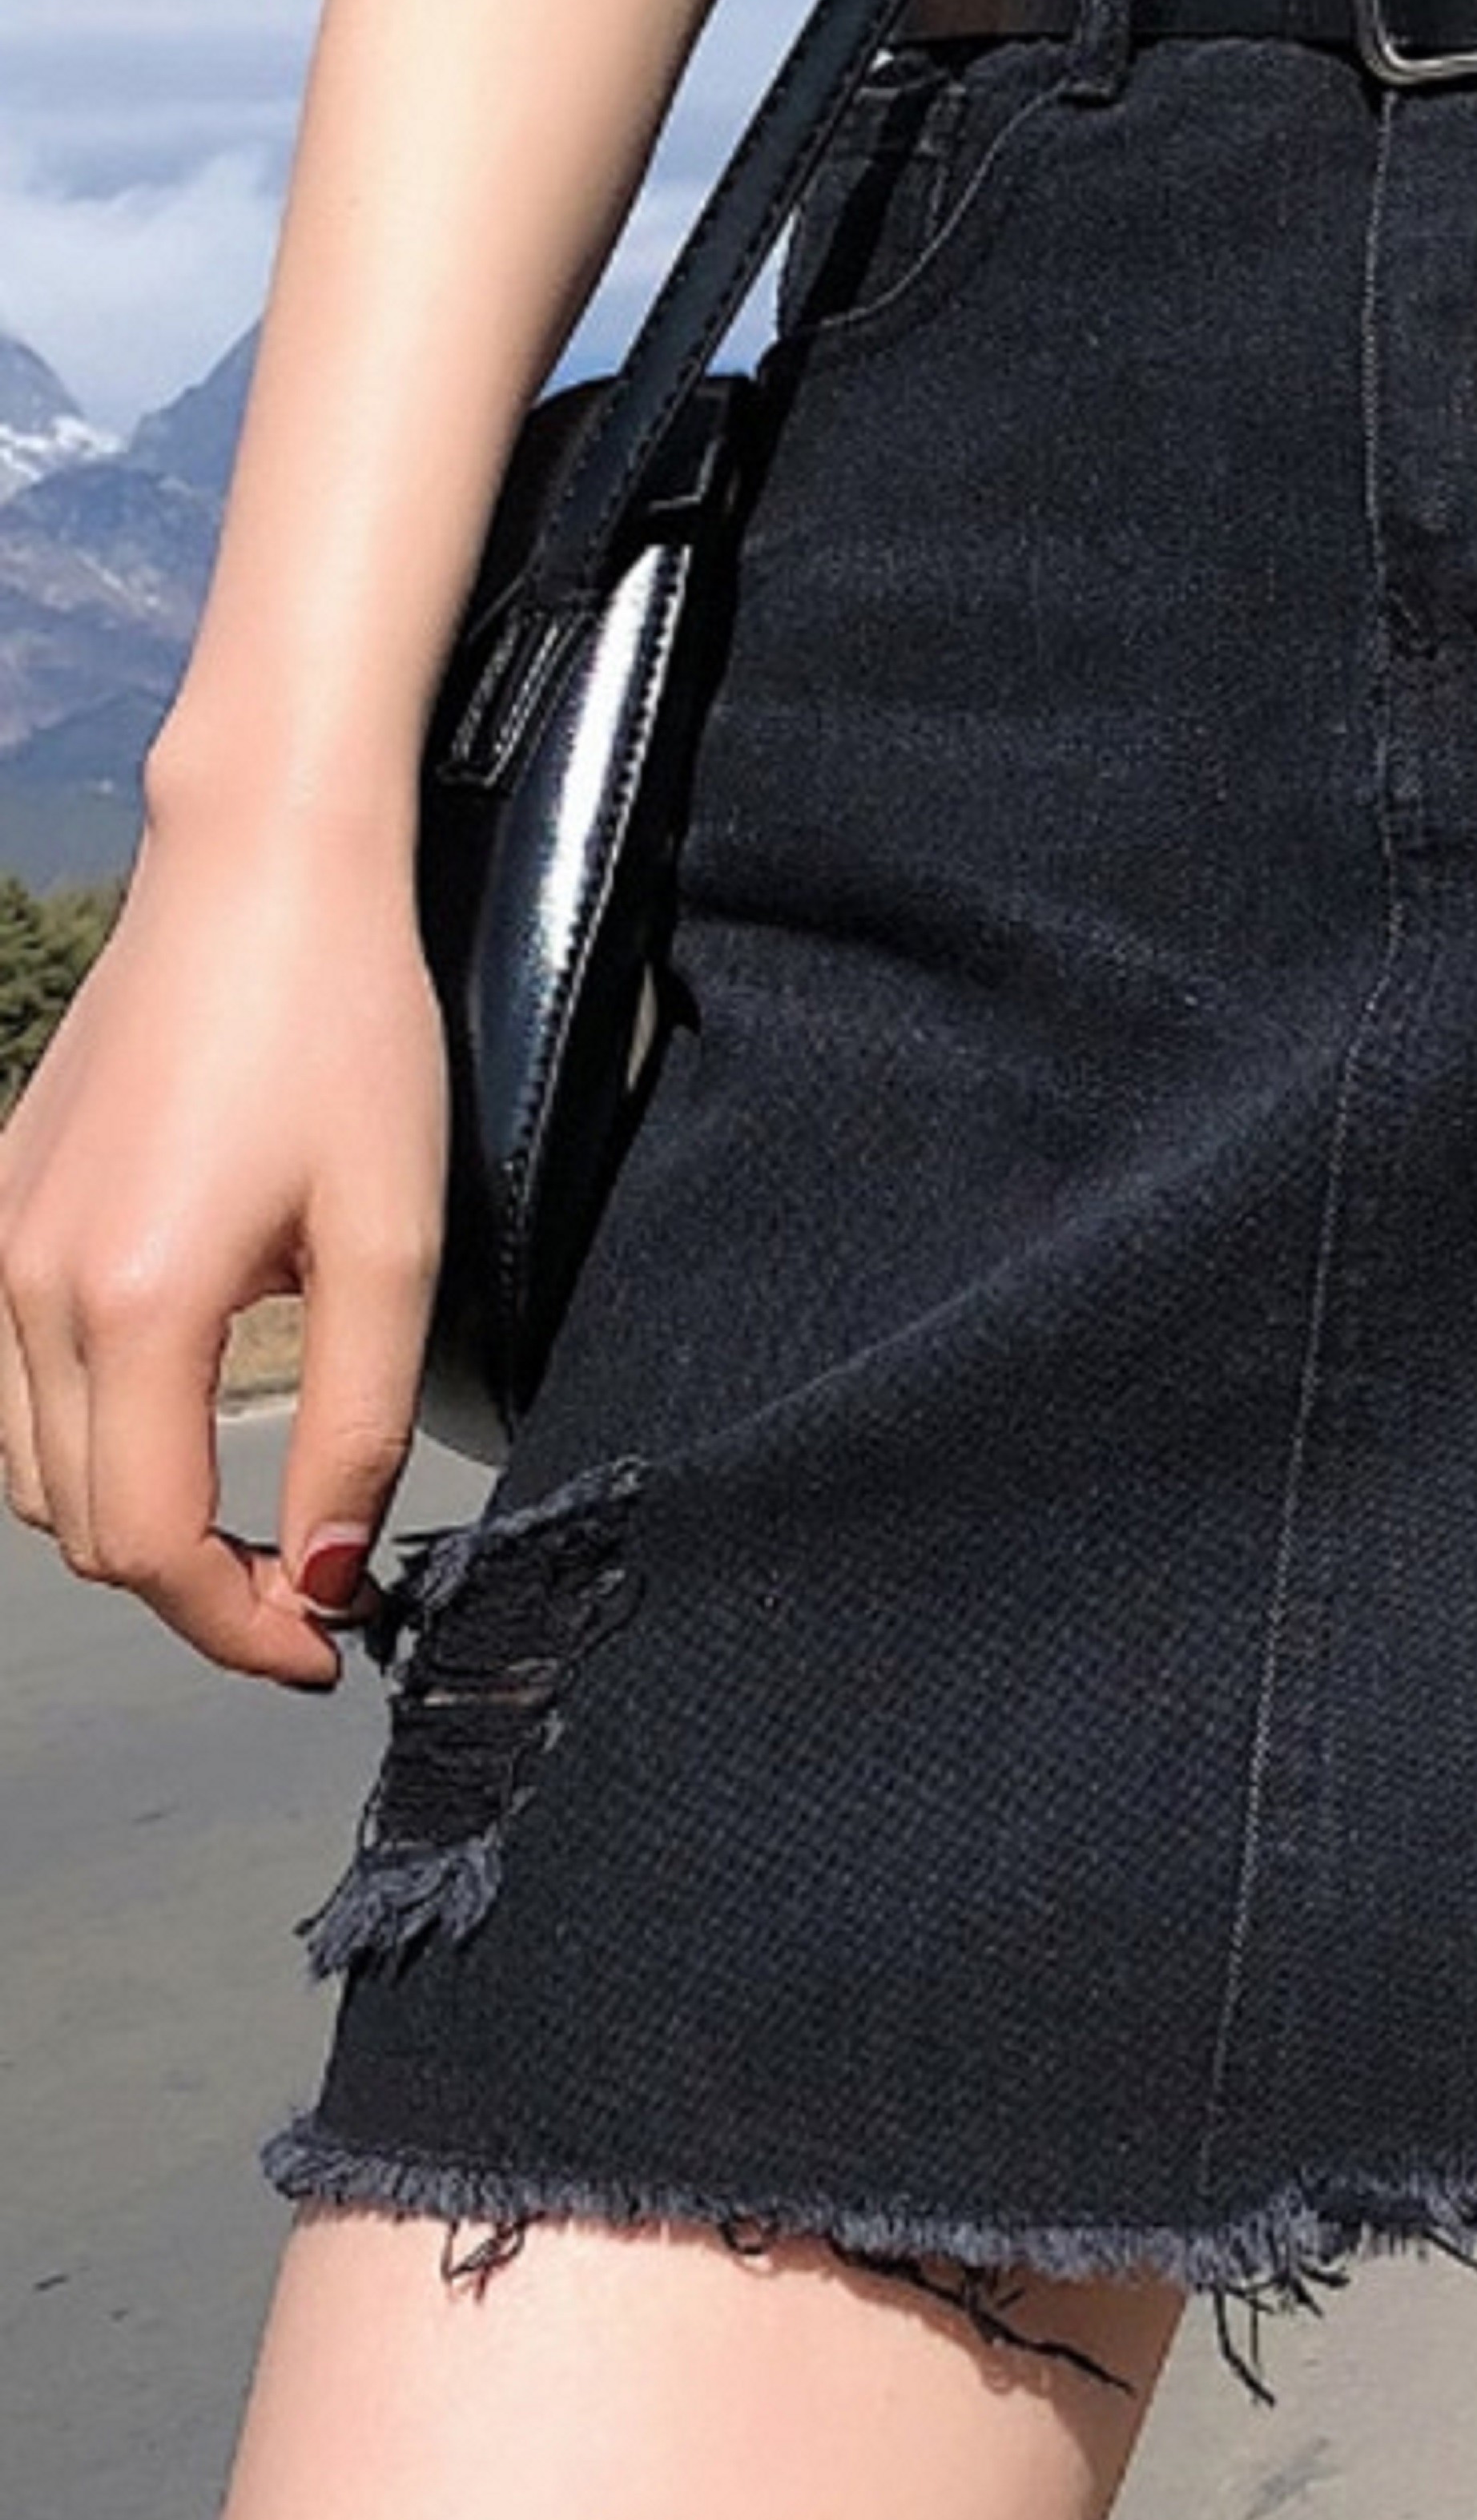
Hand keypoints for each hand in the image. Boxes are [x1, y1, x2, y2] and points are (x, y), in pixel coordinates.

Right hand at [0, 806, 443, 1684]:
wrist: (262, 876)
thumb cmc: (347, 1038)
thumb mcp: (394, 1239)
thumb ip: (358, 1418)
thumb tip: (330, 1568)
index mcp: (128, 1305)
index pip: (150, 1546)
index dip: (240, 1623)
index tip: (331, 1643)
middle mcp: (27, 1289)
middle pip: (85, 1526)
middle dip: (196, 1589)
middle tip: (316, 1596)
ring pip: (36, 1470)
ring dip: (137, 1523)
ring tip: (261, 1529)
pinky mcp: (0, 1207)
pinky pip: (18, 1386)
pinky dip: (95, 1442)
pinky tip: (184, 1423)